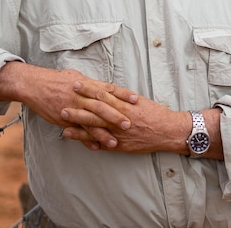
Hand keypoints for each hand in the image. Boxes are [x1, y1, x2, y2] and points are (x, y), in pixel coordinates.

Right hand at [0, 62, 137, 148]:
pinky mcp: (63, 119)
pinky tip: (96, 149)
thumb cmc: (57, 79)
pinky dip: (86, 141)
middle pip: (101, 106)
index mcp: (86, 84)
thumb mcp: (76, 77)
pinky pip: (76, 131)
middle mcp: (80, 96)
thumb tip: (108, 87)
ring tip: (115, 142)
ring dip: (103, 133)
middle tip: (130, 123)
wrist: (34, 85)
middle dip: (116, 115)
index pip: (108, 89)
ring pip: (89, 121)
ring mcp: (72, 108)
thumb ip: (93, 84)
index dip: (122, 94)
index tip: (136, 99)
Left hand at [62, 89, 188, 153]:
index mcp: (124, 105)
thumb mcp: (139, 101)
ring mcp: (119, 134)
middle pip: (95, 113)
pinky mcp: (121, 145)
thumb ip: (122, 97)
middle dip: (78, 110)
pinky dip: (91, 144)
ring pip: (96, 131)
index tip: (76, 84)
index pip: (103, 95)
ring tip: (64, 127)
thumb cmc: (155, 114)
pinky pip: (103, 145)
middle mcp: (120, 119)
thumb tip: (106, 90)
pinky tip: (80, 144)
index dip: (88, 90)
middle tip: (62, 106)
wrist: (168, 131)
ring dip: (79, 129)